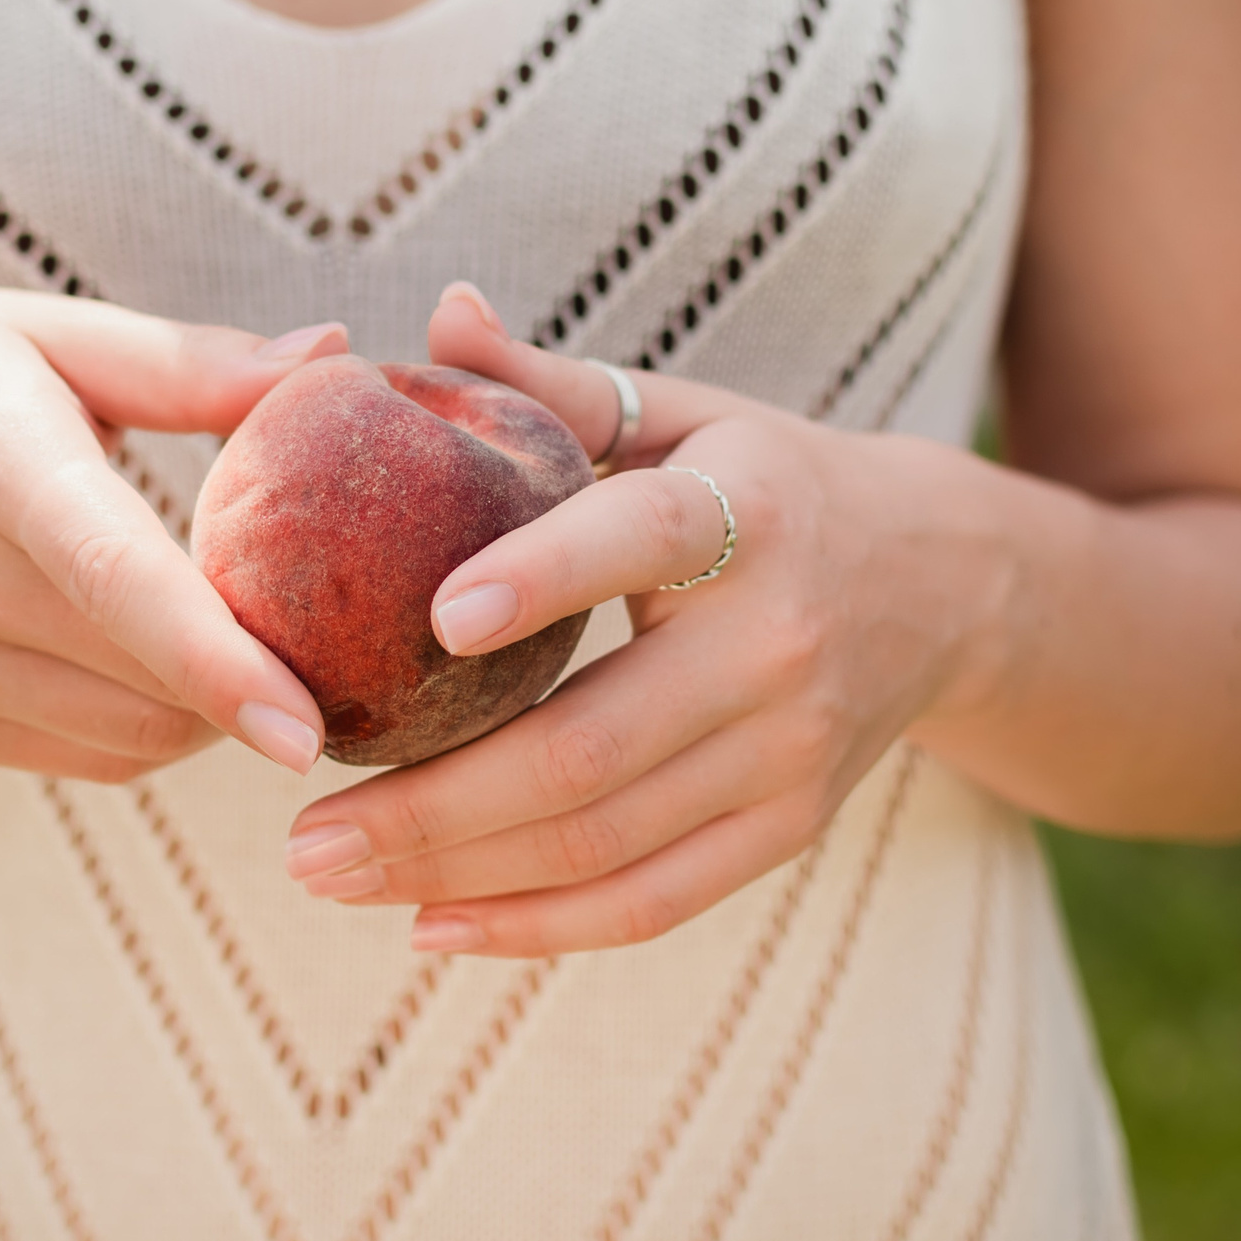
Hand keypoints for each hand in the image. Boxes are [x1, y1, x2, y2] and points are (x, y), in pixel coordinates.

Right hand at [0, 288, 342, 781]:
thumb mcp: (45, 332)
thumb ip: (190, 360)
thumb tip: (333, 351)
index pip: (114, 577)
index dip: (215, 660)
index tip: (304, 723)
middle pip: (140, 677)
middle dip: (258, 683)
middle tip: (341, 641)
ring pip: (125, 736)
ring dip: (212, 716)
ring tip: (263, 650)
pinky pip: (84, 757)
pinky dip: (154, 731)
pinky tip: (177, 674)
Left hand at [279, 282, 1008, 952]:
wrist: (940, 584)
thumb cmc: (762, 483)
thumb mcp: (678, 415)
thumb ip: (553, 385)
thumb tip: (439, 315)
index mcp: (747, 512)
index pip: (639, 540)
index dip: (544, 577)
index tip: (433, 617)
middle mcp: (779, 642)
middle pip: (592, 744)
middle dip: (433, 801)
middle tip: (299, 830)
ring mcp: (790, 751)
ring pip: (605, 839)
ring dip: (454, 872)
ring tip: (324, 871)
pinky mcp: (790, 826)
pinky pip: (653, 901)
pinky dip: (537, 926)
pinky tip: (429, 923)